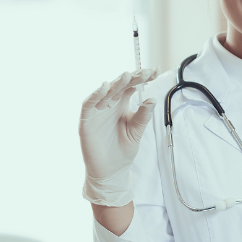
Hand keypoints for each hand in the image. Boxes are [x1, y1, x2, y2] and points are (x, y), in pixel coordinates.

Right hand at [79, 70, 157, 206]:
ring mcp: (97, 111)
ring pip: (105, 92)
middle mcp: (109, 105)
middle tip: (146, 72)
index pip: (131, 86)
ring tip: (127, 75)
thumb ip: (142, 117)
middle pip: (120, 86)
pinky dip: (96, 95)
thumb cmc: (123, 150)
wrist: (111, 170)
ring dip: (116, 83)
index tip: (155, 71)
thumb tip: (152, 99)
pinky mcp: (86, 120)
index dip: (141, 78)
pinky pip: (89, 104)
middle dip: (132, 78)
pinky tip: (105, 87)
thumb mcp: (136, 132)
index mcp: (122, 105)